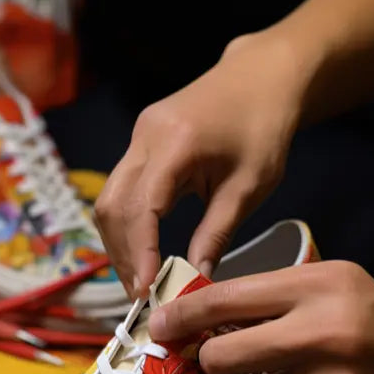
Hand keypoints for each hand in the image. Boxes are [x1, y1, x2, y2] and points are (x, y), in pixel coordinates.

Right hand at [94, 30, 306, 299]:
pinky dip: (127, 226)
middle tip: (141, 295)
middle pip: (113, 206)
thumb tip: (195, 283)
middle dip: (123, 255)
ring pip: (109, 200)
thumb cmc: (263, 129)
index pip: (142, 207)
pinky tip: (142, 253)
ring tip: (141, 281)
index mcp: (176, 144)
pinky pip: (120, 190)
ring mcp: (137, 137)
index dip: (140, 253)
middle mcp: (145, 137)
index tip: (147, 290)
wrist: (260, 77)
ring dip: (120, 244)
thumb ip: (216, 235)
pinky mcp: (139, 143)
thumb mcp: (249, 188)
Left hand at [148, 259, 373, 373]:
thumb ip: (279, 301)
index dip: (183, 314)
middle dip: (212, 364)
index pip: (227, 297)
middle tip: (224, 365)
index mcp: (325, 284)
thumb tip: (202, 319)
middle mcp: (327, 329)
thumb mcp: (346, 296)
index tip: (161, 326)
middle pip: (221, 354)